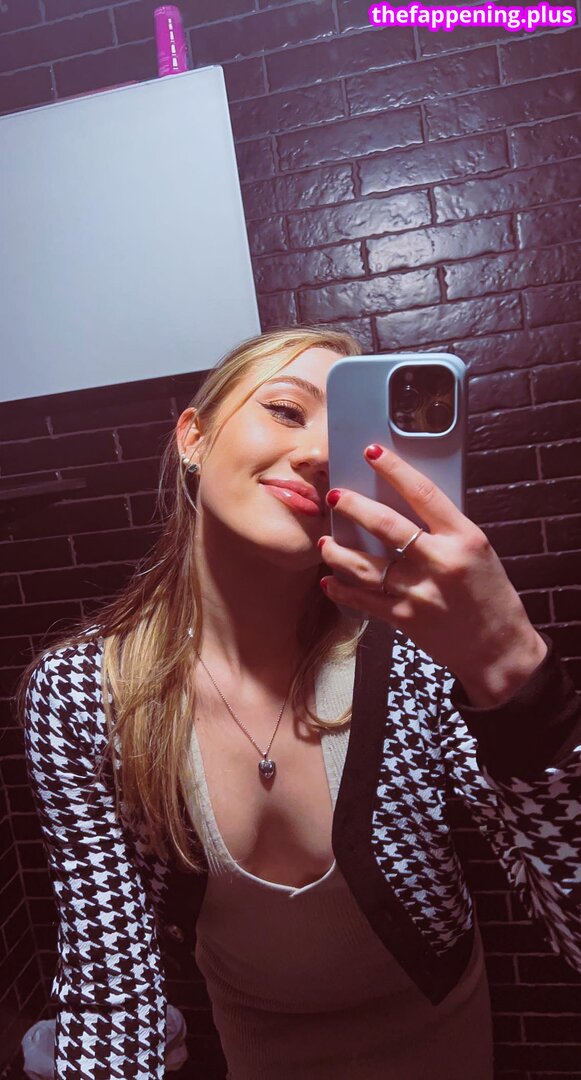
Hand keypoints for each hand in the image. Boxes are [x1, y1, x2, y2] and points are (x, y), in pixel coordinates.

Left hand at [318, 444, 547, 707]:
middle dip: (354, 506)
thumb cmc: (489, 594)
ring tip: (325, 540)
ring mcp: (419, 592)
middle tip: (335, 496)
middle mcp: (439, 561)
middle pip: (386, 525)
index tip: (373, 453)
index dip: (394, 469)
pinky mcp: (404, 618)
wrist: (498, 648)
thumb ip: (445, 529)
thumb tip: (403, 503)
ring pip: (366, 564)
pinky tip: (329, 580)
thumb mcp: (478, 550)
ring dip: (338, 551)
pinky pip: (364, 600)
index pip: (424, 493)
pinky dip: (342, 590)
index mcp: (464, 538)